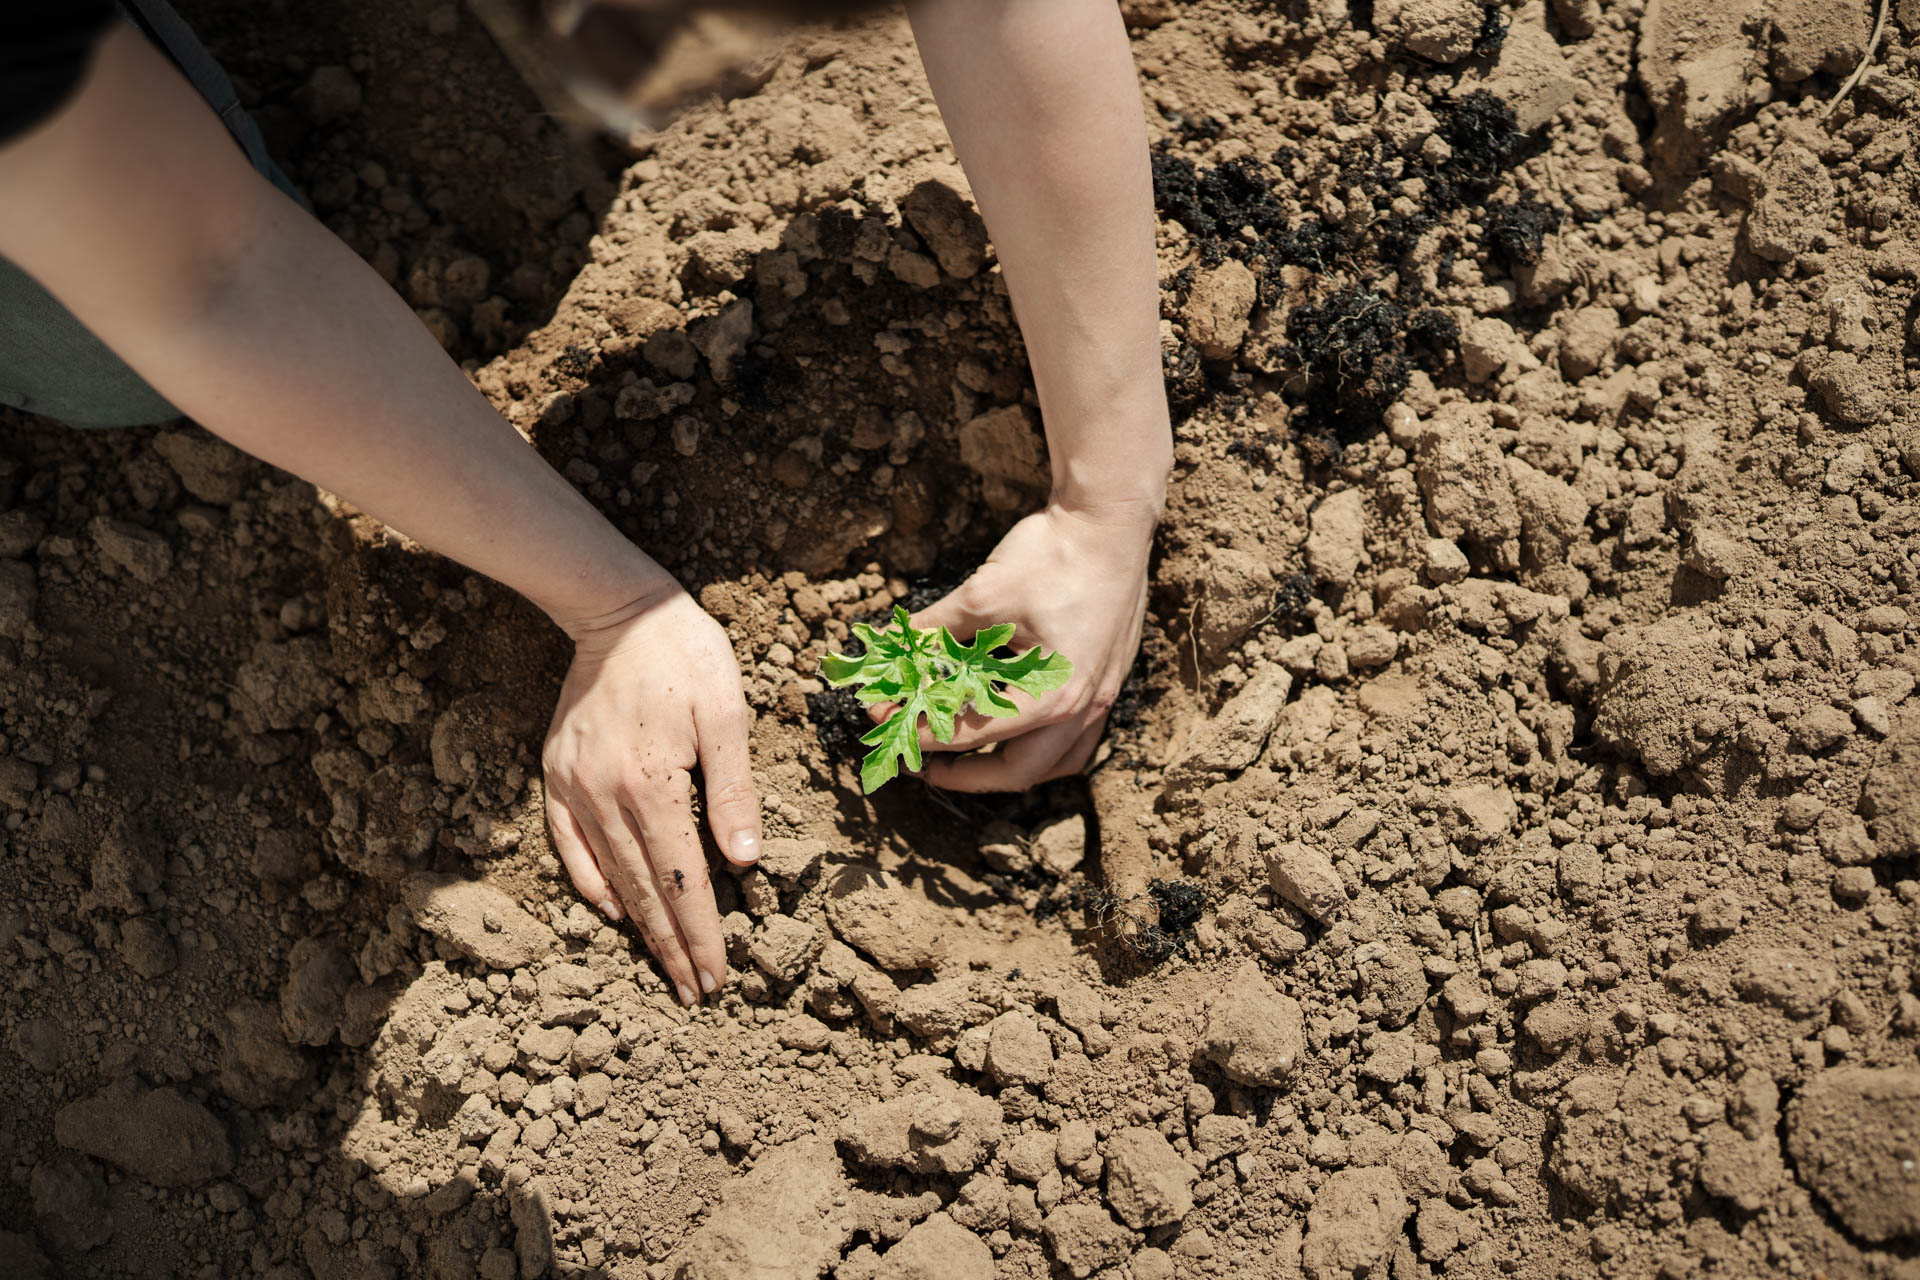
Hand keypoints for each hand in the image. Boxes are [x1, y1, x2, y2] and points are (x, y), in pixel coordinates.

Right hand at [541, 584, 761, 1004]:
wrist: (617, 609)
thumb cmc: (685, 655)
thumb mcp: (727, 713)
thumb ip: (734, 789)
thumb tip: (745, 862)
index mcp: (653, 784)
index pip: (684, 881)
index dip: (701, 935)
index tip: (717, 977)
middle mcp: (606, 796)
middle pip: (646, 892)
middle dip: (673, 947)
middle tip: (695, 992)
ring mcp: (575, 788)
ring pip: (610, 876)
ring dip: (639, 928)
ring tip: (664, 966)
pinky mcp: (556, 776)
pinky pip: (568, 846)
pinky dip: (590, 883)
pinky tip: (612, 911)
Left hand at [893, 499, 1154, 790]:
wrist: (1110, 520)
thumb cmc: (1052, 556)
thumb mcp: (981, 595)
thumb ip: (934, 630)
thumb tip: (890, 648)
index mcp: (1053, 695)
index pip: (974, 735)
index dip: (921, 732)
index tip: (886, 724)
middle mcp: (1084, 707)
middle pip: (1020, 772)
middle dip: (966, 776)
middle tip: (922, 763)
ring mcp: (1103, 696)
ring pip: (1057, 762)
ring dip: (1011, 767)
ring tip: (969, 757)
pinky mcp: (1109, 678)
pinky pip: (1077, 737)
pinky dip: (1043, 743)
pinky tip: (1016, 725)